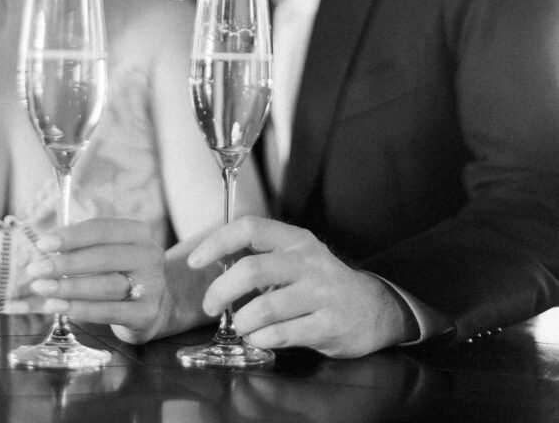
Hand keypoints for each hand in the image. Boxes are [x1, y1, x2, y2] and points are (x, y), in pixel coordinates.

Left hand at [26, 218, 170, 342]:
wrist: (153, 307)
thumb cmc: (119, 273)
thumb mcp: (109, 251)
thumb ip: (83, 245)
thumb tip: (46, 247)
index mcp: (139, 232)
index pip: (102, 229)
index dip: (71, 236)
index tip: (43, 244)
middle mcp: (150, 255)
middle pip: (104, 257)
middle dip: (66, 263)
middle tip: (36, 269)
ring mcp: (152, 285)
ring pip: (106, 285)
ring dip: (69, 287)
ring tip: (42, 288)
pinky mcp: (146, 313)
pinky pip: (109, 311)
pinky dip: (81, 309)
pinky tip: (57, 306)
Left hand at [188, 216, 415, 357]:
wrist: (371, 308)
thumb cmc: (320, 283)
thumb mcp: (295, 259)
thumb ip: (260, 258)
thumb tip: (214, 265)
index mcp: (294, 240)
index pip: (249, 228)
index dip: (217, 242)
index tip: (195, 261)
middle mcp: (307, 261)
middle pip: (252, 269)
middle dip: (221, 291)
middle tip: (210, 305)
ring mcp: (320, 293)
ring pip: (265, 307)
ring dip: (242, 321)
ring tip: (240, 325)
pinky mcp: (328, 324)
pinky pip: (282, 334)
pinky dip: (262, 338)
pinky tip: (259, 337)